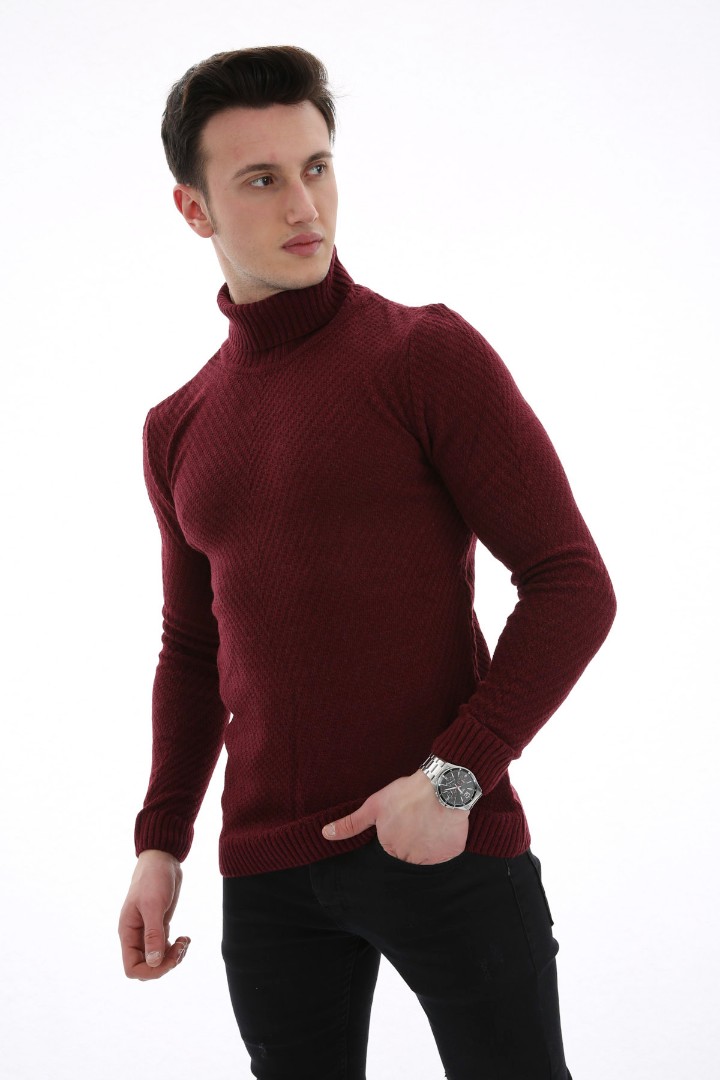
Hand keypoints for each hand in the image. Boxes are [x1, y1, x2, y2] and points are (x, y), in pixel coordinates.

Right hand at [118, 849, 189, 979]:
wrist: (162, 859)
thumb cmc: (153, 879)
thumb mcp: (153, 905)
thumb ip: (153, 934)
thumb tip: (153, 963)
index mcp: (128, 933)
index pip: (132, 968)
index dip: (151, 971)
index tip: (169, 959)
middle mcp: (136, 936)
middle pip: (146, 967)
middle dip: (165, 964)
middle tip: (181, 948)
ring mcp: (147, 932)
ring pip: (157, 960)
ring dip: (173, 957)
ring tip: (185, 941)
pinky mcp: (159, 926)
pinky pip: (165, 948)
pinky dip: (176, 948)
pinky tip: (185, 938)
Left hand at [322, 770, 468, 864]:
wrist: (441, 785)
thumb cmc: (406, 793)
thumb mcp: (374, 806)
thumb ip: (350, 824)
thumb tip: (325, 835)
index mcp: (390, 848)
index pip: (393, 847)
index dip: (399, 830)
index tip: (405, 816)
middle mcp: (410, 858)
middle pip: (410, 852)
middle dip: (413, 837)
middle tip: (418, 817)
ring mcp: (432, 857)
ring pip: (428, 853)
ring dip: (430, 840)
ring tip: (431, 818)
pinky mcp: (451, 852)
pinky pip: (448, 851)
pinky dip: (447, 840)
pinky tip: (443, 823)